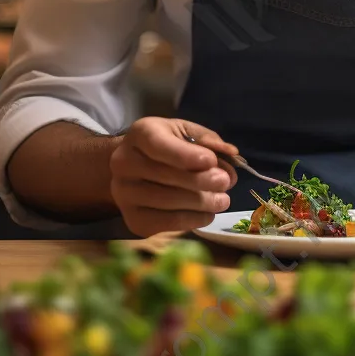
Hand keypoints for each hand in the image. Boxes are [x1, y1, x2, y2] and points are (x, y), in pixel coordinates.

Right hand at [109, 118, 238, 236]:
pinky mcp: (132, 219)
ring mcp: (123, 193)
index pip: (158, 145)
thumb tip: (230, 153)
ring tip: (223, 200)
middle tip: (226, 182)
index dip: (185, 155)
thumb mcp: (186, 132)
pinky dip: (191, 220)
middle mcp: (123, 163)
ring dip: (200, 203)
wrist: (135, 168)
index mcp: (140, 134)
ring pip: (166, 201)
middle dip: (200, 180)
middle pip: (164, 176)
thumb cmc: (167, 145)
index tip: (211, 161)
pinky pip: (165, 223)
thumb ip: (207, 140)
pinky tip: (208, 214)